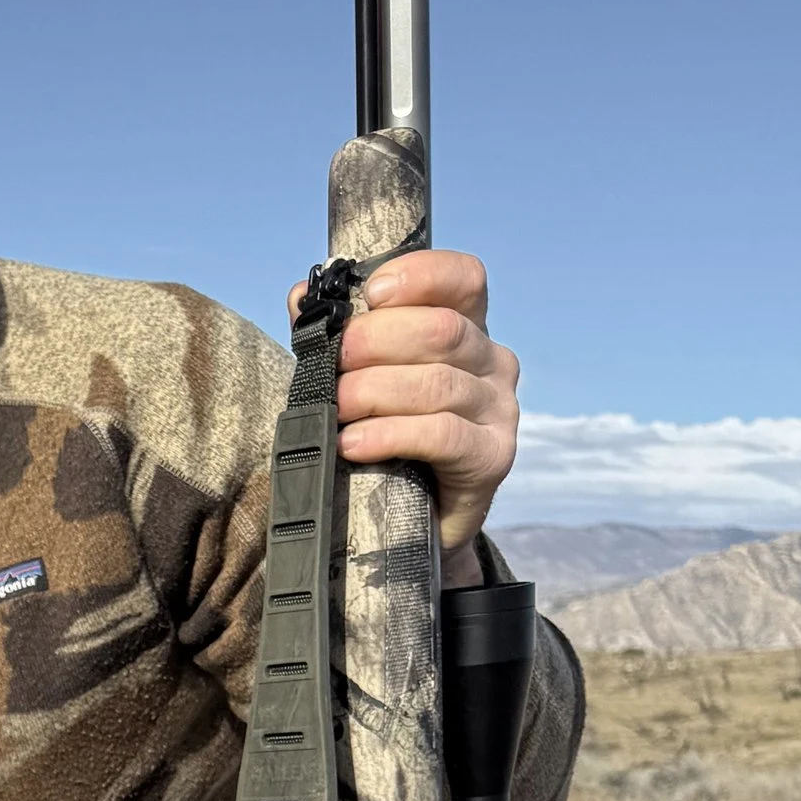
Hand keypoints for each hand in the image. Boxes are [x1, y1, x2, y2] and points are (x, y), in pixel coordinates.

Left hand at [286, 248, 519, 587]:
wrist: (407, 525)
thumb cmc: (381, 441)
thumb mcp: (359, 382)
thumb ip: (336, 336)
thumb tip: (302, 295)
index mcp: (465, 329)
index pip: (463, 279)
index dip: (420, 275)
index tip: (370, 293)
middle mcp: (491, 362)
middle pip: (441, 330)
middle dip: (375, 340)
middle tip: (334, 363)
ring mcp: (498, 410)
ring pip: (436, 383)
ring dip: (373, 392)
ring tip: (335, 409)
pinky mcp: (493, 458)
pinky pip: (442, 435)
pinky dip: (390, 435)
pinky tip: (353, 443)